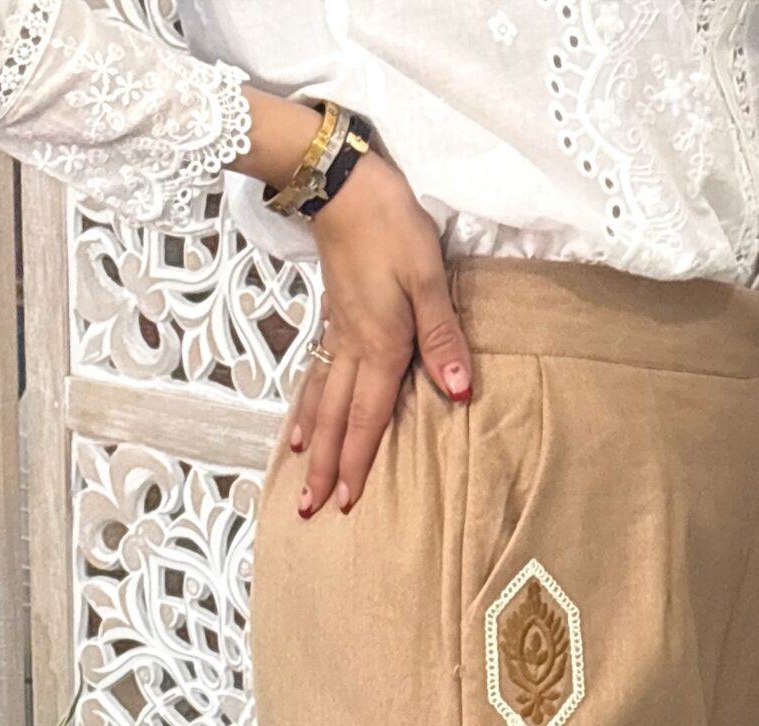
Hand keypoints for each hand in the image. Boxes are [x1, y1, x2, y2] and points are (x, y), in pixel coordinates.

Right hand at [288, 152, 471, 516]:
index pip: (368, 417)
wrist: (343, 184)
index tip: (347, 501)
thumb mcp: (428, 277)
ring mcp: (337, 333)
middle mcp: (353, 348)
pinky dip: (306, 404)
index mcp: (380, 345)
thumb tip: (458, 391)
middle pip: (337, 419)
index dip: (359, 461)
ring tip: (301, 475)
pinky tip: (301, 422)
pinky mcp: (331, 317)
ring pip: (320, 400)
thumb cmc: (391, 225)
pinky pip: (316, 374)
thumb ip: (442, 336)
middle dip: (326, 466)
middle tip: (312, 509)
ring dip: (313, 442)